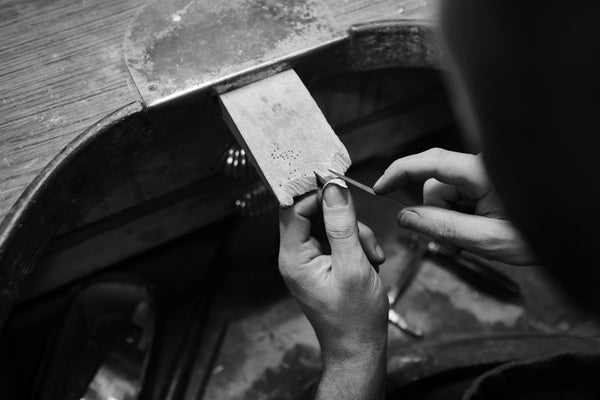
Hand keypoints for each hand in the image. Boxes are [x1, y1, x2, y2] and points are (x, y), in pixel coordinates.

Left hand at [278, 182, 388, 398]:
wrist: (360, 349)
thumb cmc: (355, 317)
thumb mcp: (352, 265)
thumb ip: (342, 224)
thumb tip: (332, 186)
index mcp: (293, 257)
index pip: (294, 208)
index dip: (316, 193)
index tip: (342, 187)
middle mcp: (296, 256)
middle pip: (314, 214)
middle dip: (345, 220)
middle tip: (364, 239)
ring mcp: (309, 261)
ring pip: (330, 225)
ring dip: (356, 234)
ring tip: (372, 258)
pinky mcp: (323, 264)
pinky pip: (338, 240)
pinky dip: (356, 245)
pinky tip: (370, 263)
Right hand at [374, 148, 536, 265]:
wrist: (572, 235)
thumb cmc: (539, 236)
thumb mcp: (487, 239)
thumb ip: (443, 227)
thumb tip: (404, 217)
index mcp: (481, 173)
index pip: (431, 163)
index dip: (400, 171)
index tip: (378, 187)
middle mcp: (479, 168)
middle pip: (435, 185)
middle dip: (435, 215)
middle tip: (453, 247)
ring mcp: (482, 176)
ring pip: (444, 195)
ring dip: (448, 221)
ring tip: (470, 244)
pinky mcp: (484, 184)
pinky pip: (457, 199)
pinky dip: (457, 219)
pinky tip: (474, 234)